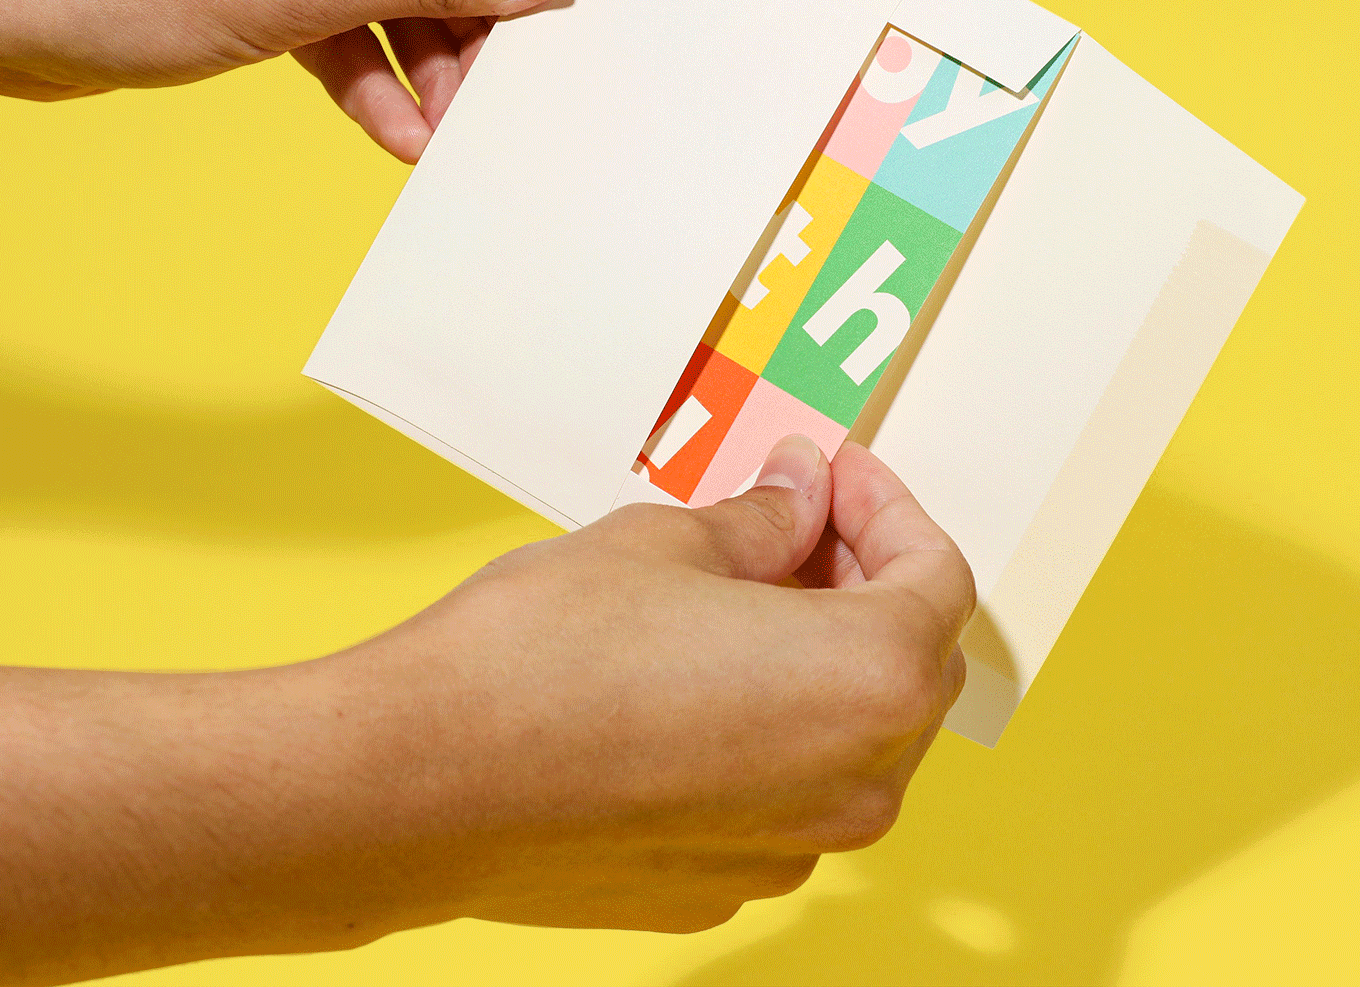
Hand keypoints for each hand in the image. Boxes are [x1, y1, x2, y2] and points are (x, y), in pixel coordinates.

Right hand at [307, 436, 975, 935]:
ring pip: (846, 740)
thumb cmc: (542, 657)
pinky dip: (763, 735)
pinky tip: (688, 685)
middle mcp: (856, 787)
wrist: (422, 781)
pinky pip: (778, 798)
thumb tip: (799, 497)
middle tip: (792, 521)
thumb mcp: (670, 542)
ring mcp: (790, 852)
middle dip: (859, 582)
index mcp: (870, 684)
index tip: (834, 474)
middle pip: (907, 666)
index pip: (937, 579)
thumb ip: (766, 521)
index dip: (888, 507)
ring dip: (813, 662)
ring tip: (733, 598)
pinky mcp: (719, 886)